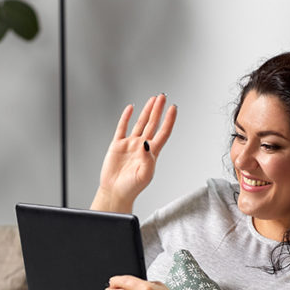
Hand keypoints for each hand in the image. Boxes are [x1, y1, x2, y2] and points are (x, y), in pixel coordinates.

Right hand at [91, 94, 177, 212]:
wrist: (115, 192)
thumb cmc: (131, 188)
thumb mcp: (145, 175)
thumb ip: (148, 159)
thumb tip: (146, 143)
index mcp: (152, 153)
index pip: (163, 132)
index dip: (169, 120)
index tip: (174, 108)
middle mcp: (142, 146)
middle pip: (153, 123)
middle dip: (158, 110)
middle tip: (163, 97)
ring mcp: (130, 144)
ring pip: (140, 123)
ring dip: (146, 111)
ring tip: (152, 100)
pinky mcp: (118, 145)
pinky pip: (122, 127)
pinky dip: (126, 117)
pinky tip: (131, 109)